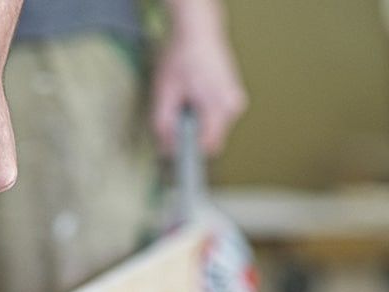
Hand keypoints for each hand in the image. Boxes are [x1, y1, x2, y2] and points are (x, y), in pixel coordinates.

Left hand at [152, 3, 246, 155]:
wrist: (197, 30)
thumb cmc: (181, 57)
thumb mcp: (164, 93)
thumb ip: (163, 126)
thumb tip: (165, 150)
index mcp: (218, 107)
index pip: (207, 149)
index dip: (189, 152)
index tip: (176, 154)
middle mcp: (232, 107)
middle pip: (210, 141)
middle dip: (191, 136)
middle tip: (175, 114)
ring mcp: (235, 102)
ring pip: (213, 130)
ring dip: (196, 124)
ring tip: (184, 100)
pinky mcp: (232, 97)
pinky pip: (215, 117)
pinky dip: (202, 113)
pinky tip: (193, 96)